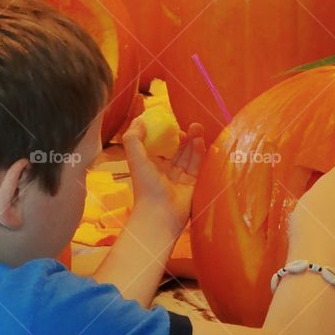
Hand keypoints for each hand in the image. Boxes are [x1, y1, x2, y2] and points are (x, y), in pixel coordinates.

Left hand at [122, 118, 204, 237]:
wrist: (161, 215)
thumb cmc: (146, 188)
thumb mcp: (135, 159)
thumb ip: (133, 139)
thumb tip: (140, 119)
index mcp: (151, 163)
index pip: (160, 143)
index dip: (166, 132)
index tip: (172, 121)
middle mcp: (165, 169)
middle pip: (177, 147)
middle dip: (184, 135)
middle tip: (191, 124)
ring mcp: (180, 176)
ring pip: (189, 154)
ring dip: (194, 140)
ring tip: (197, 127)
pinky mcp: (193, 183)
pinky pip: (198, 165)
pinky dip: (200, 152)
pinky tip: (200, 141)